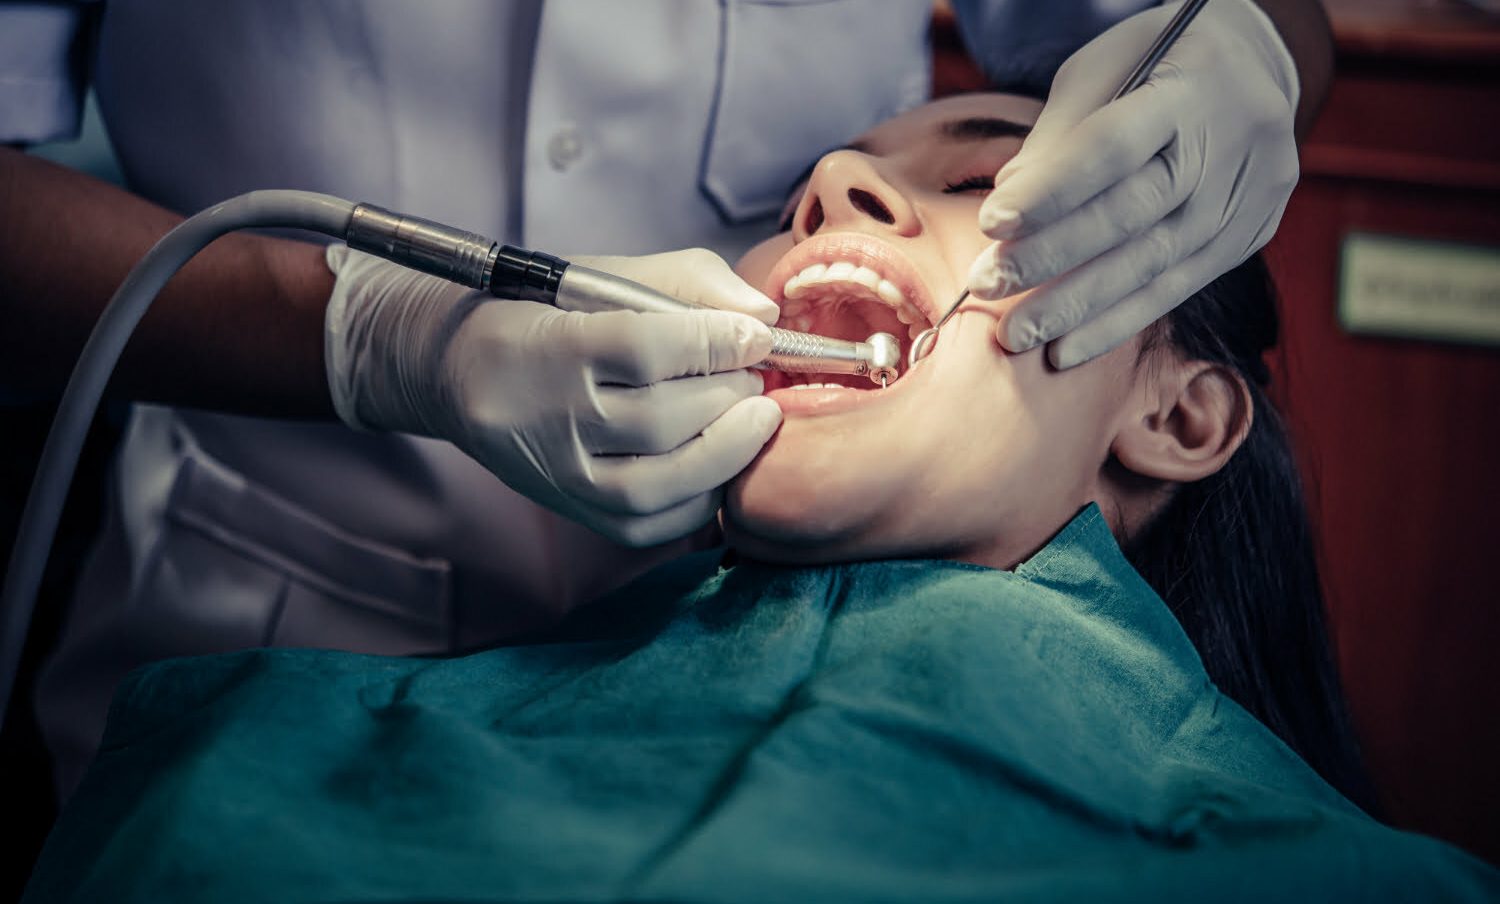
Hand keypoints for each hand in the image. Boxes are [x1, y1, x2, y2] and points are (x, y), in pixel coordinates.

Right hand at [325, 245, 782, 546]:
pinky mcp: (569, 509)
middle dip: (729, 396)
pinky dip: (699, 499)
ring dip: (726, 451)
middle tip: (757, 377)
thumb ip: (687, 283)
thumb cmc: (545, 314)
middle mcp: (548, 416)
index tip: (756, 337)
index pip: (645, 348)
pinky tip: (721, 466)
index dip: (713, 342)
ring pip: (657, 482)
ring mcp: (557, 473)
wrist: (457, 371)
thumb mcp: (604, 277)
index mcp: (551, 345)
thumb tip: (762, 319)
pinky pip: (648, 524)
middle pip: (660, 418)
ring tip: (755, 419)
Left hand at [966, 0, 1299, 367]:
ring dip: (1076, 307)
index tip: (991, 223)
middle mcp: (1229, 146)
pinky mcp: (1248, 236)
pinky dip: (1115, 324)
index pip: (1111, 148)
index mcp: (1188, 89)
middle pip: (1131, 215)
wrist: (1257, 65)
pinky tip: (1065, 351)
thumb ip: (1059, 136)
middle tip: (988, 286)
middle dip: (1052, 258)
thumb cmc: (1157, 62)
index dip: (1051, 191)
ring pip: (1153, 264)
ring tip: (1016, 334)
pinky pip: (1176, 289)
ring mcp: (1247, 197)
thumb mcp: (1106, 70)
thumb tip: (1006, 203)